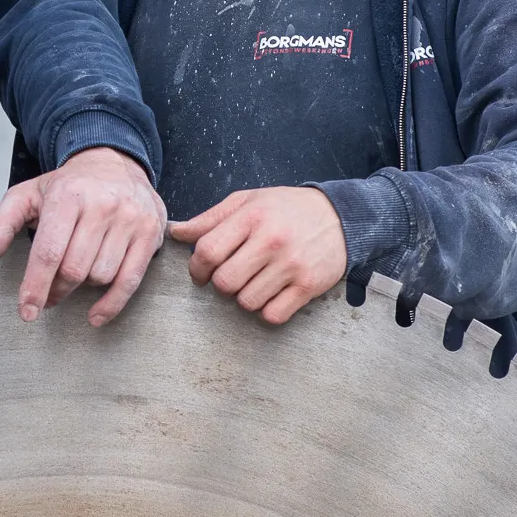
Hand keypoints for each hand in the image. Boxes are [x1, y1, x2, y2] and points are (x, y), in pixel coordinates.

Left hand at [0, 146, 166, 326]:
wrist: (114, 161)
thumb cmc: (68, 185)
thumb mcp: (28, 195)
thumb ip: (1, 223)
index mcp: (68, 195)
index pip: (49, 251)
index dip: (36, 285)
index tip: (27, 311)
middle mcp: (102, 205)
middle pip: (75, 269)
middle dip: (56, 289)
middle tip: (47, 294)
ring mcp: (130, 219)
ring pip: (100, 276)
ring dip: (82, 288)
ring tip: (73, 278)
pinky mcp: (149, 233)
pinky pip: (130, 280)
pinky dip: (112, 304)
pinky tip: (95, 315)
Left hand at [167, 185, 346, 323]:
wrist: (341, 216)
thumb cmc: (287, 208)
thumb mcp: (248, 202)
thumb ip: (210, 219)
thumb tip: (175, 233)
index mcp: (252, 216)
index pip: (207, 251)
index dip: (196, 267)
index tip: (201, 272)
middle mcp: (272, 240)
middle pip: (225, 282)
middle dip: (220, 285)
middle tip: (230, 277)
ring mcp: (292, 265)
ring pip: (247, 302)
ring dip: (244, 297)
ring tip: (254, 281)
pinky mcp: (309, 286)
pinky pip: (273, 315)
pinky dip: (267, 310)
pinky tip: (272, 293)